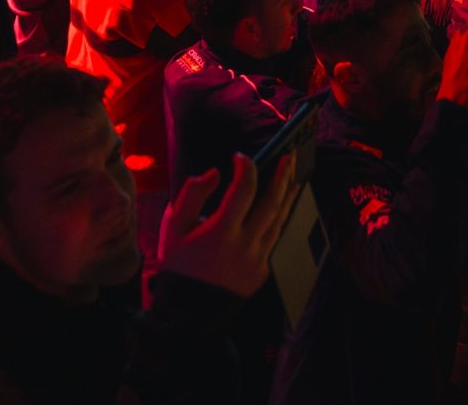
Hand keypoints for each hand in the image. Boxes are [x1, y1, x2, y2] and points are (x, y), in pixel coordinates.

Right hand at [158, 152, 297, 298]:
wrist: (187, 311)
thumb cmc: (178, 264)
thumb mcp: (173, 227)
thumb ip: (192, 194)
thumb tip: (215, 173)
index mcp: (221, 234)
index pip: (242, 191)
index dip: (245, 169)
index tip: (240, 157)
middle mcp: (244, 247)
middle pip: (271, 204)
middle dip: (282, 177)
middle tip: (290, 155)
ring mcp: (257, 261)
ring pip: (279, 221)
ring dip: (288, 196)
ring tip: (294, 176)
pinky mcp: (262, 272)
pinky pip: (274, 239)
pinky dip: (279, 219)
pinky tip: (282, 206)